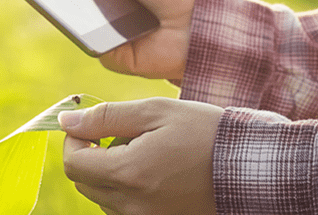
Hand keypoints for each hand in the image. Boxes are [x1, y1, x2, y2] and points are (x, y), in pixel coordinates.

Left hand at [60, 97, 220, 214]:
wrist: (250, 168)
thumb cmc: (205, 133)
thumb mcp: (155, 111)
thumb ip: (106, 117)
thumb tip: (67, 122)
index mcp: (128, 173)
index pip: (72, 163)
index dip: (75, 139)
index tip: (91, 125)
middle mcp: (132, 205)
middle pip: (84, 182)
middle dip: (92, 155)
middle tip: (126, 135)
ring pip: (103, 197)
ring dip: (111, 173)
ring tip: (148, 153)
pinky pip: (125, 209)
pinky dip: (129, 190)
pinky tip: (157, 172)